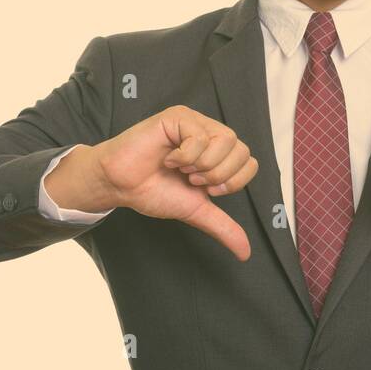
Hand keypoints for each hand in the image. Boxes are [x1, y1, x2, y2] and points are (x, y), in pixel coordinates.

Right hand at [80, 105, 257, 260]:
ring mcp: (195, 123)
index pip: (250, 162)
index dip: (231, 182)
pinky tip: (169, 159)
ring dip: (202, 164)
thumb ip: (223, 227)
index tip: (206, 189)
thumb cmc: (154, 190)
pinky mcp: (178, 117)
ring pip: (225, 140)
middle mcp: (211, 134)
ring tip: (181, 169)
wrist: (121, 185)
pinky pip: (198, 137)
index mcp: (219, 153)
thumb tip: (245, 253)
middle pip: (241, 151)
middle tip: (192, 179)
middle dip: (216, 175)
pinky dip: (184, 157)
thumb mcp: (196, 211)